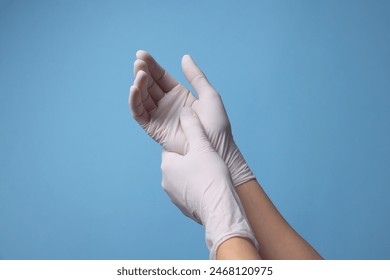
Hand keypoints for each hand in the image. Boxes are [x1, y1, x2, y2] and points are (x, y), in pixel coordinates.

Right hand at [129, 51, 253, 185]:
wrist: (215, 148)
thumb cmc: (216, 125)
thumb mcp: (209, 95)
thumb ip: (196, 76)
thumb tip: (184, 57)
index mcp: (180, 95)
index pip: (161, 77)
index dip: (151, 65)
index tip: (142, 54)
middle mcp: (167, 104)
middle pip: (150, 85)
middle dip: (142, 72)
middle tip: (138, 61)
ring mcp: (160, 116)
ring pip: (143, 97)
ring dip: (138, 84)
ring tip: (139, 74)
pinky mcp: (154, 129)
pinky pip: (140, 114)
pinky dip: (135, 102)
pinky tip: (135, 89)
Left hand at [161, 107, 257, 258]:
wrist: (220, 208)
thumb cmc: (211, 176)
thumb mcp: (202, 146)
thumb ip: (192, 127)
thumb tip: (185, 111)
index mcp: (167, 164)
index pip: (174, 149)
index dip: (190, 147)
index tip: (202, 149)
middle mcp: (165, 181)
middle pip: (179, 164)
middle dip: (192, 162)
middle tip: (210, 162)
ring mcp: (173, 196)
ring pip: (184, 179)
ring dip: (195, 176)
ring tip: (212, 176)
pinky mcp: (183, 207)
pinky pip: (190, 193)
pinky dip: (198, 189)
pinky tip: (211, 188)